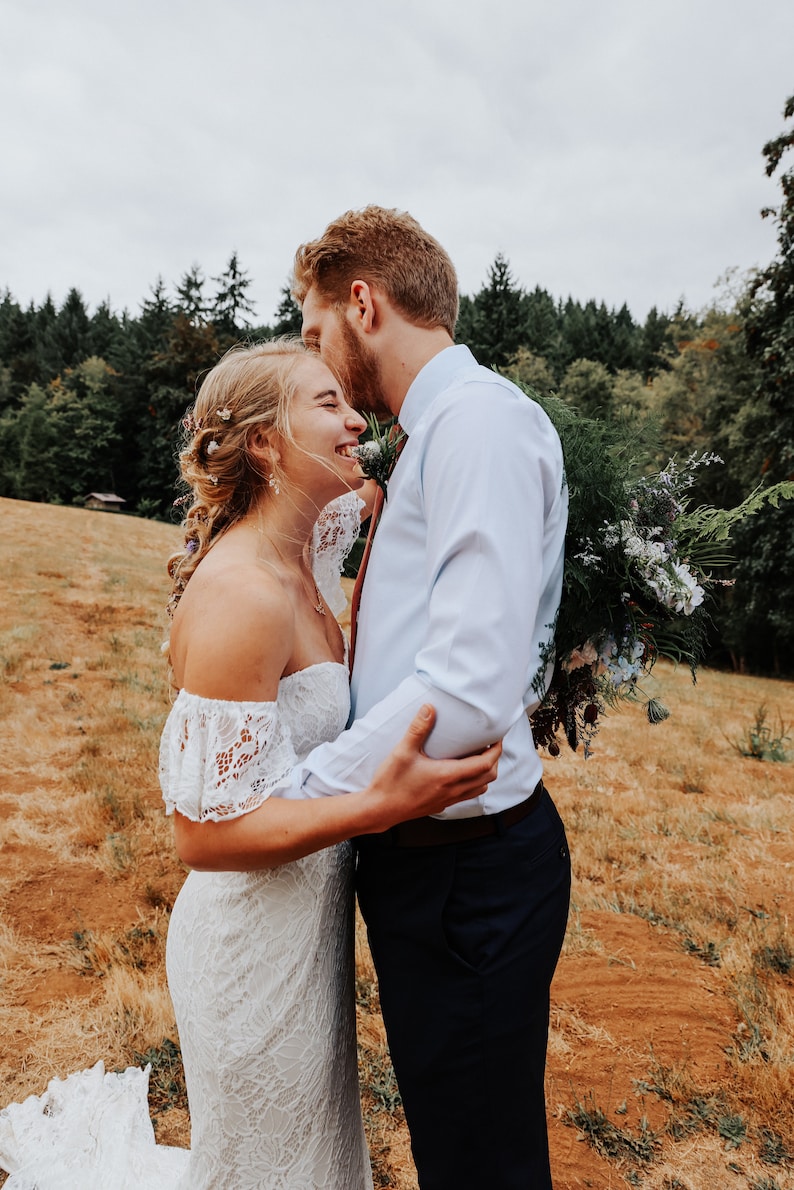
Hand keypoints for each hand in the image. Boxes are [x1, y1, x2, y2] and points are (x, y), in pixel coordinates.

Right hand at [367, 705, 501, 827]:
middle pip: (488, 776)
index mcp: (448, 776)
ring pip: (480, 787)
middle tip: (490, 743)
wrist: (380, 809)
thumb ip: (417, 729)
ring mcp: (448, 799)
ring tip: (478, 756)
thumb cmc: (391, 782)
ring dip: (485, 772)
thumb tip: (429, 708)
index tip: (497, 737)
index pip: (485, 764)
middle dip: (494, 759)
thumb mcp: (402, 752)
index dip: (495, 750)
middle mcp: (453, 790)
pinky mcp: (442, 805)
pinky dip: (474, 782)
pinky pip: (468, 795)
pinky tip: (461, 772)